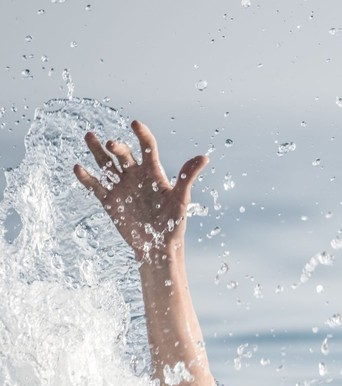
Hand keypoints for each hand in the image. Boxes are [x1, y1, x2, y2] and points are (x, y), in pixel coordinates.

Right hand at [74, 120, 207, 261]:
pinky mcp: (109, 201)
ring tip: (89, 136)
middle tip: (112, 143)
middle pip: (123, 154)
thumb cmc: (174, 223)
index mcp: (153, 172)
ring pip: (106, 164)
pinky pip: (95, 187)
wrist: (158, 246)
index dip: (142, 134)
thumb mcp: (181, 200)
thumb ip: (187, 178)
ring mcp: (121, 187)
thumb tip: (204, 157)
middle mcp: (135, 175)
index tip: (135, 123)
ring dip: (97, 151)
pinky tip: (78, 168)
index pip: (147, 147)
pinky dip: (87, 178)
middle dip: (118, 147)